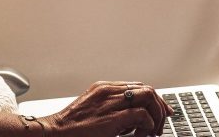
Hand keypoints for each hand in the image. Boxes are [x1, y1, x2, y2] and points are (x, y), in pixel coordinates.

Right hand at [43, 81, 172, 136]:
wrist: (55, 132)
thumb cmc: (71, 126)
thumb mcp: (93, 110)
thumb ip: (111, 107)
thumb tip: (133, 118)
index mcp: (104, 88)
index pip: (138, 86)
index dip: (154, 99)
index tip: (162, 111)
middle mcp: (109, 91)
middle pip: (147, 89)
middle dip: (159, 106)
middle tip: (161, 123)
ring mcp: (111, 103)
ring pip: (148, 97)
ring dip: (156, 115)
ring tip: (153, 131)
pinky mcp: (113, 118)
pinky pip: (142, 116)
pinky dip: (148, 125)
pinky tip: (143, 135)